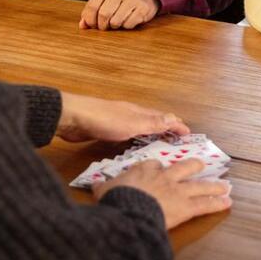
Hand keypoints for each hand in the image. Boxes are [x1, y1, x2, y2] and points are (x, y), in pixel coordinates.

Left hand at [56, 92, 190, 142]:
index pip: (163, 118)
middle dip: (166, 129)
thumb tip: (175, 118)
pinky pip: (126, 135)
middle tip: (177, 140)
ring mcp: (117, 122)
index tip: (188, 134)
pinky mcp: (105, 130)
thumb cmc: (103, 120)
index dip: (176, 125)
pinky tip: (132, 148)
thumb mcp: (132, 124)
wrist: (72, 118)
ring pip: (139, 128)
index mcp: (139, 112)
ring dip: (151, 134)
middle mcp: (130, 115)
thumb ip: (153, 123)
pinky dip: (135, 140)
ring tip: (159, 144)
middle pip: (153, 121)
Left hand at [80, 0, 159, 29]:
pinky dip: (126, 26)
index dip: (90, 20)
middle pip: (103, 15)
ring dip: (114, 26)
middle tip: (105, 25)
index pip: (92, 7)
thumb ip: (90, 11)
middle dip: (102, 25)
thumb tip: (82, 25)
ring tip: (117, 20)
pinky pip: (128, 25)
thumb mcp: (103, 0)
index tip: (92, 24)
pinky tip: (128, 19)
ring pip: (115, 22)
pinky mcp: (142, 8)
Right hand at [93, 159, 232, 229]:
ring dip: (213, 185)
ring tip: (225, 185)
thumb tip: (94, 186)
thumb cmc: (116, 199)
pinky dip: (217, 203)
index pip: (154, 165)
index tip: (160, 170)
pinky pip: (205, 204)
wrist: (130, 209)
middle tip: (200, 165)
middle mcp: (165, 176)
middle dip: (194, 166)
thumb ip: (102, 187)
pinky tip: (227, 203)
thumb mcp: (104, 190)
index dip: (158, 168)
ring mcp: (179, 190)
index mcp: (145, 170)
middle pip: (184, 167)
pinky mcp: (187, 206)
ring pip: (200, 184)